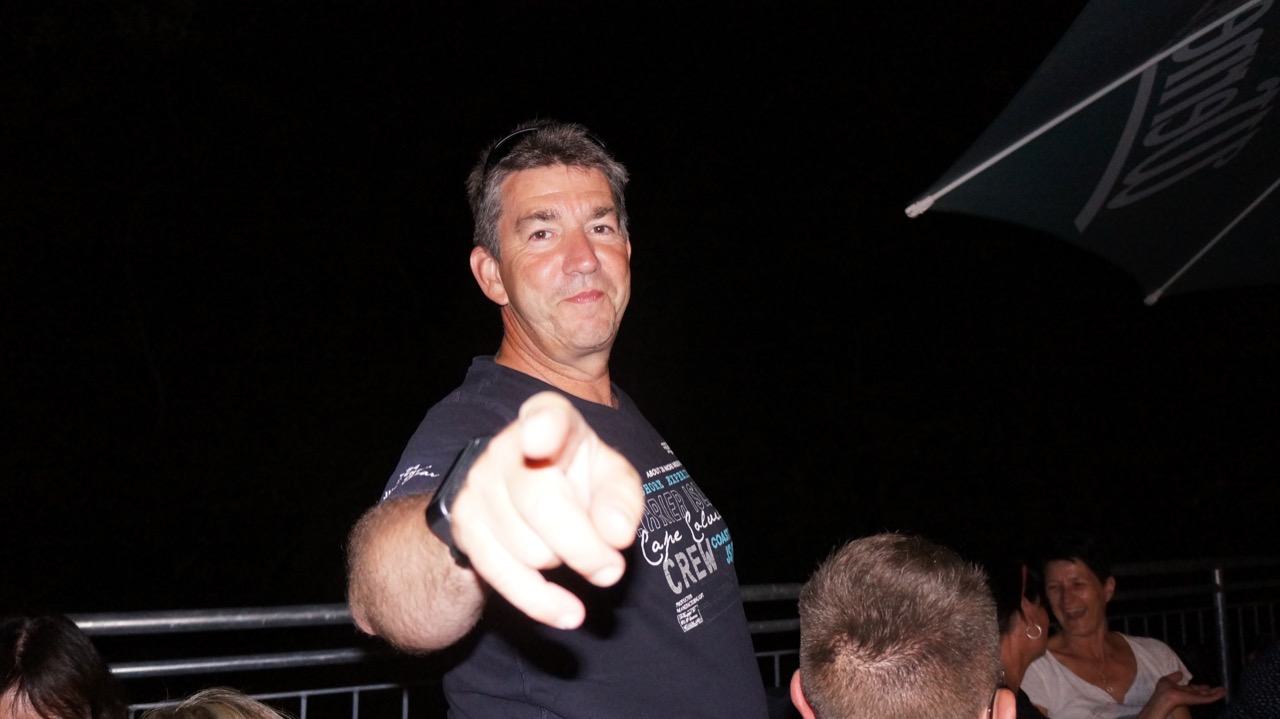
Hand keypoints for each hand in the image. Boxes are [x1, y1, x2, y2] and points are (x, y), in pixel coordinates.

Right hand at [447, 391, 644, 629]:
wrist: (522, 498)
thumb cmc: (578, 481)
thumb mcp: (611, 479)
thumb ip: (622, 499)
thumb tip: (616, 534)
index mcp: (550, 422)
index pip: (546, 418)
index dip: (543, 428)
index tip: (541, 439)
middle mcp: (505, 449)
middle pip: (540, 502)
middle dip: (582, 545)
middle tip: (611, 569)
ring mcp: (478, 487)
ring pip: (527, 547)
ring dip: (562, 562)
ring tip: (569, 547)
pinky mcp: (465, 528)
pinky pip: (503, 576)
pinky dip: (542, 602)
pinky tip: (570, 613)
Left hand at [1140, 671, 1226, 718]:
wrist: (1165, 697)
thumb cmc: (1163, 689)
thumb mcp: (1168, 680)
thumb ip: (1175, 676)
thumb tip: (1181, 673)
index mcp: (1182, 690)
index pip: (1193, 689)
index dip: (1201, 687)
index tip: (1207, 686)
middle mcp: (1190, 695)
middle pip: (1203, 693)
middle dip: (1212, 691)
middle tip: (1221, 688)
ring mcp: (1195, 698)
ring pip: (1208, 696)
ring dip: (1217, 693)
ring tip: (1225, 690)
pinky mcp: (1199, 700)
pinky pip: (1209, 698)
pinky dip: (1217, 696)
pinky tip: (1223, 693)